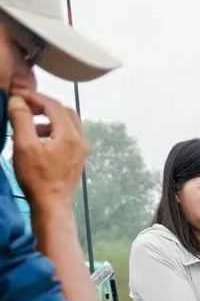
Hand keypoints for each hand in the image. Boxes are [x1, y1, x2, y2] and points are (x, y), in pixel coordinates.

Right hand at [8, 91, 86, 210]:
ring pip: (66, 124)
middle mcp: (81, 140)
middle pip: (64, 112)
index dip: (35, 96)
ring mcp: (81, 150)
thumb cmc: (37, 177)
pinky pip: (66, 136)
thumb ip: (21, 119)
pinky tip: (35, 141)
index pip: (54, 105)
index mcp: (70, 135)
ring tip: (26, 126)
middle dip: (43, 106)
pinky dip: (51, 131)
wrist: (51, 205)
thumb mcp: (24, 145)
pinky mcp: (77, 158)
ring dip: (47, 119)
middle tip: (24, 106)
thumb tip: (18, 100)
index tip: (18, 95)